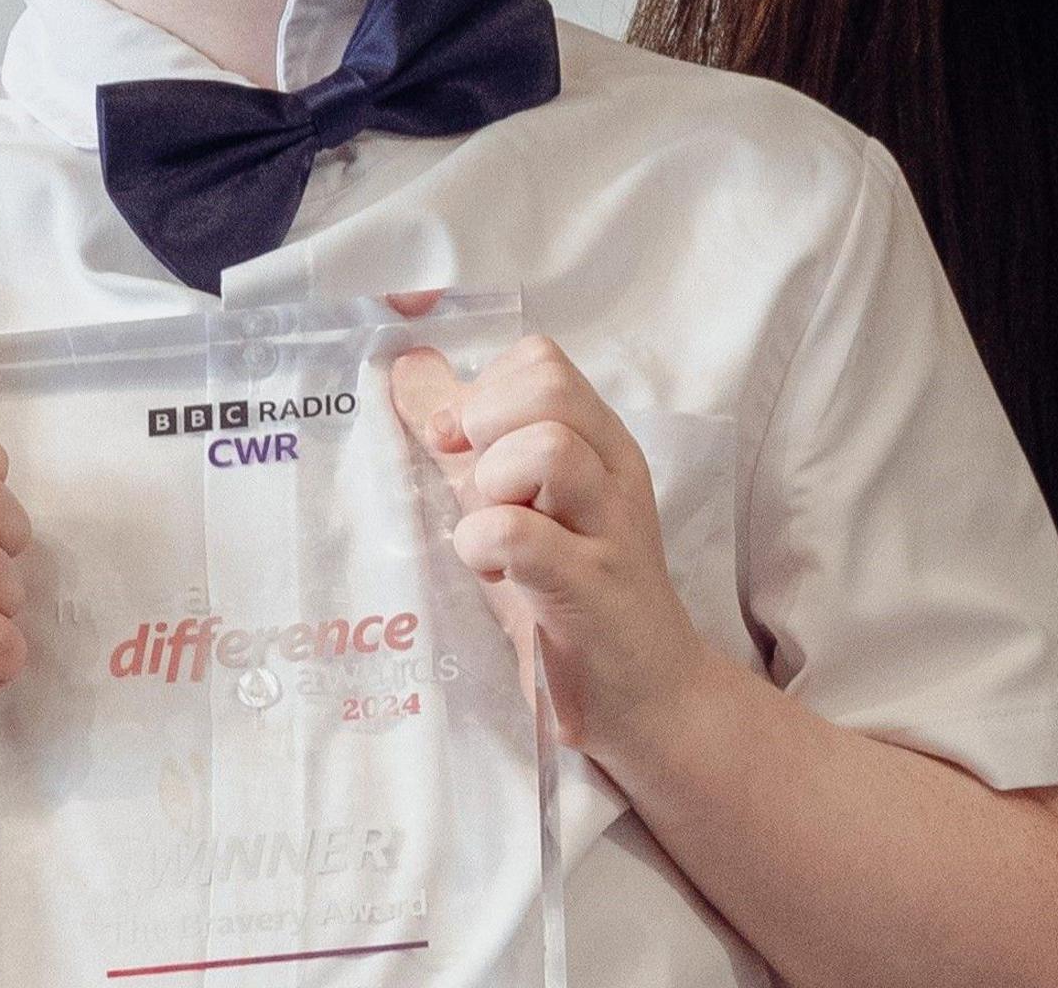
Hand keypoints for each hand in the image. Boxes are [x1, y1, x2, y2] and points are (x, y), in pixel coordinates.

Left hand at [386, 336, 717, 763]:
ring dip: (492, 486)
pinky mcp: (591, 588)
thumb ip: (471, 444)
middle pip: (548, 385)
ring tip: (492, 531)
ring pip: (547, 448)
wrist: (650, 697)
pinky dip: (482, 545)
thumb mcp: (520, 507)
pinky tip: (493, 574)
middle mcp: (612, 472)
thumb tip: (406, 371)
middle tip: (481, 486)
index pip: (541, 361)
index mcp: (598, 444)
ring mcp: (609, 527)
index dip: (485, 391)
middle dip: (488, 426)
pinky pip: (516, 533)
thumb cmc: (572, 599)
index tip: (461, 446)